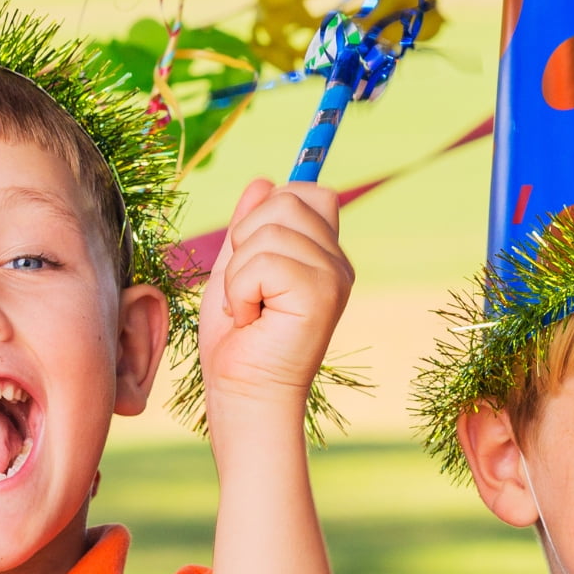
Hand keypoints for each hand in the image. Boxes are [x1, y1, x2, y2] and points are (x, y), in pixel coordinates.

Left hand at [198, 179, 352, 420]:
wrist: (245, 393)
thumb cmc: (240, 341)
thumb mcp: (237, 269)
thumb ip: (250, 226)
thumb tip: (264, 181)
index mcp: (324, 254)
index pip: (309, 192)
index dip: (271, 209)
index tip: (252, 252)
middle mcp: (336, 262)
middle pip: (287, 201)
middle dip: (246, 238)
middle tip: (249, 287)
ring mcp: (333, 277)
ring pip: (270, 231)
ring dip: (240, 272)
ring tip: (250, 307)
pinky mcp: (321, 294)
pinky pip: (263, 262)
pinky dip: (241, 290)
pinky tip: (252, 318)